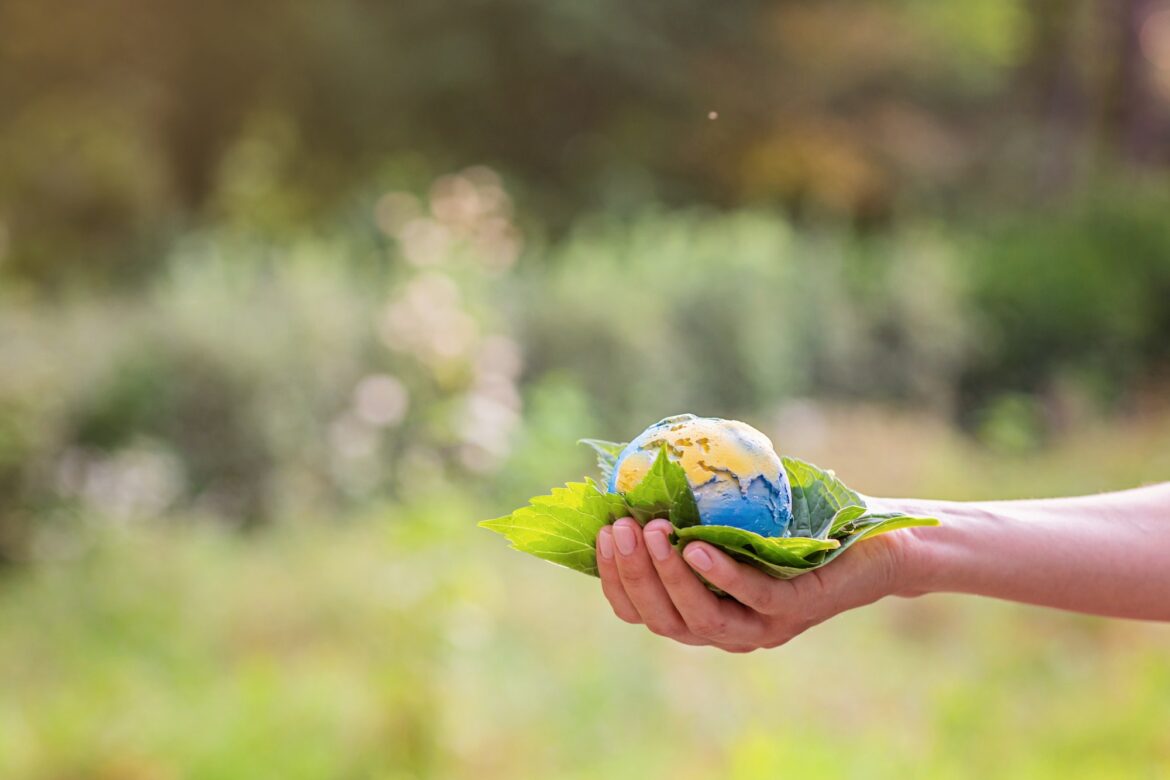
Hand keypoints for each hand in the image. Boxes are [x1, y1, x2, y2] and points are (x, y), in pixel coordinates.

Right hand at [595, 517, 921, 651]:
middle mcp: (729, 631)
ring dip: (667, 574)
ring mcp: (764, 626)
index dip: (615, 581)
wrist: (878, 540)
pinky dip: (718, 574)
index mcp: (706, 614)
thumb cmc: (800, 524)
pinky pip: (750, 596)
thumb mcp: (735, 516)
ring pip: (699, 617)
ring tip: (649, 530)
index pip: (642, 612)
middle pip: (663, 619)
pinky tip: (695, 546)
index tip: (599, 536)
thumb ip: (690, 508)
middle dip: (633, 574)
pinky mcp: (797, 609)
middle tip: (617, 527)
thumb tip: (635, 465)